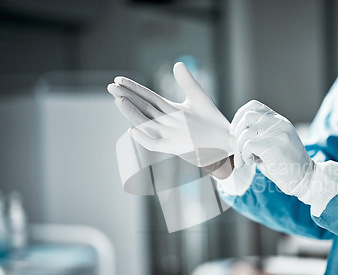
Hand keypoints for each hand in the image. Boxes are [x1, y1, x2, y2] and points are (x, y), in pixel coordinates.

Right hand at [107, 62, 233, 166]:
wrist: (227, 141)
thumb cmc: (214, 122)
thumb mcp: (200, 98)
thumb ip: (187, 82)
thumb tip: (177, 63)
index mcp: (171, 110)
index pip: (148, 97)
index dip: (134, 88)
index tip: (119, 79)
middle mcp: (167, 122)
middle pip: (143, 108)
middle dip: (127, 97)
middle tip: (111, 86)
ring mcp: (170, 135)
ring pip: (146, 123)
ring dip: (132, 113)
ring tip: (119, 99)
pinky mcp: (175, 148)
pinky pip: (155, 144)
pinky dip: (144, 138)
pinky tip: (133, 129)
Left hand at [230, 100, 314, 196]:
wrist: (306, 179)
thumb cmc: (287, 166)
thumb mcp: (273, 145)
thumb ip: (258, 137)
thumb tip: (235, 138)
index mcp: (279, 121)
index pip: (254, 106)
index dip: (239, 116)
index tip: (235, 131)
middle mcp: (279, 123)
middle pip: (246, 117)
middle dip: (236, 135)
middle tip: (239, 151)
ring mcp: (277, 132)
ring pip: (244, 133)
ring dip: (239, 150)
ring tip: (246, 161)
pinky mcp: (272, 144)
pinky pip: (247, 145)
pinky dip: (244, 155)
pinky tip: (251, 163)